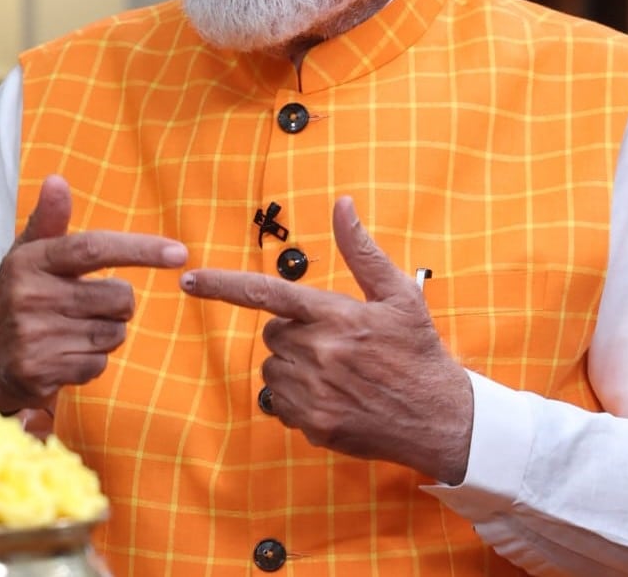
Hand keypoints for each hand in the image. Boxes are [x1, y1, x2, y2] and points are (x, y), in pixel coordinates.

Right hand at [0, 175, 187, 413]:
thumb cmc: (18, 298)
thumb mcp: (27, 257)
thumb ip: (49, 220)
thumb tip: (57, 180)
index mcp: (30, 260)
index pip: (94, 248)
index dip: (140, 249)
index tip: (179, 252)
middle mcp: (30, 295)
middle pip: (118, 297)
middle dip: (120, 305)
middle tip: (92, 306)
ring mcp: (33, 335)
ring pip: (113, 334)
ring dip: (106, 335)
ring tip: (74, 331)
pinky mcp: (38, 371)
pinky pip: (97, 365)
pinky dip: (91, 362)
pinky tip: (66, 356)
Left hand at [179, 196, 473, 483]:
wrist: (440, 418)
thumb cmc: (418, 351)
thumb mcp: (399, 293)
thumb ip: (361, 250)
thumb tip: (341, 203)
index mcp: (335, 315)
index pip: (266, 293)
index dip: (222, 284)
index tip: (187, 278)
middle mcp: (320, 352)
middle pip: (271, 333)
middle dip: (293, 334)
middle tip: (334, 343)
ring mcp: (314, 391)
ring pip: (272, 369)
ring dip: (294, 367)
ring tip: (337, 371)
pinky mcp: (314, 424)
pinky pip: (280, 403)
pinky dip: (298, 399)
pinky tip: (333, 397)